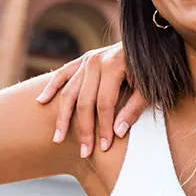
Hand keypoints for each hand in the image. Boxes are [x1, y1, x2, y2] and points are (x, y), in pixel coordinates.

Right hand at [36, 43, 147, 157]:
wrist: (150, 43)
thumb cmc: (154, 69)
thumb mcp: (151, 89)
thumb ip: (134, 109)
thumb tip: (117, 132)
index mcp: (114, 66)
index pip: (104, 104)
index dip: (103, 127)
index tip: (103, 148)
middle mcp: (96, 62)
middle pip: (84, 101)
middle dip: (84, 129)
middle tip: (84, 152)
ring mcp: (87, 60)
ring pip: (69, 92)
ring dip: (62, 116)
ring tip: (56, 138)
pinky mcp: (82, 59)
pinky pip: (62, 74)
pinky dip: (51, 87)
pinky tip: (41, 101)